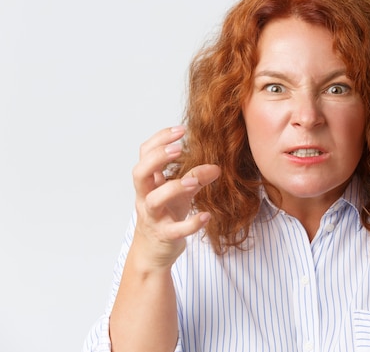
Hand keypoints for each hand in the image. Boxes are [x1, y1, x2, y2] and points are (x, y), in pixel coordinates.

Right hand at [131, 125, 220, 269]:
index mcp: (149, 182)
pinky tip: (206, 216)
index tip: (181, 130)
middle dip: (157, 158)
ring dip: (174, 187)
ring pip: (154, 199)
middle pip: (140, 172)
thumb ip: (196, 177)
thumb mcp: (181, 193)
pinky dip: (190, 223)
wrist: (154, 252)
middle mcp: (146, 197)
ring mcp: (153, 217)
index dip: (159, 140)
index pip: (144, 154)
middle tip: (179, 148)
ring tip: (195, 181)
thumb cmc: (165, 215)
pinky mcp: (164, 236)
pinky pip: (175, 229)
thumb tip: (217, 167)